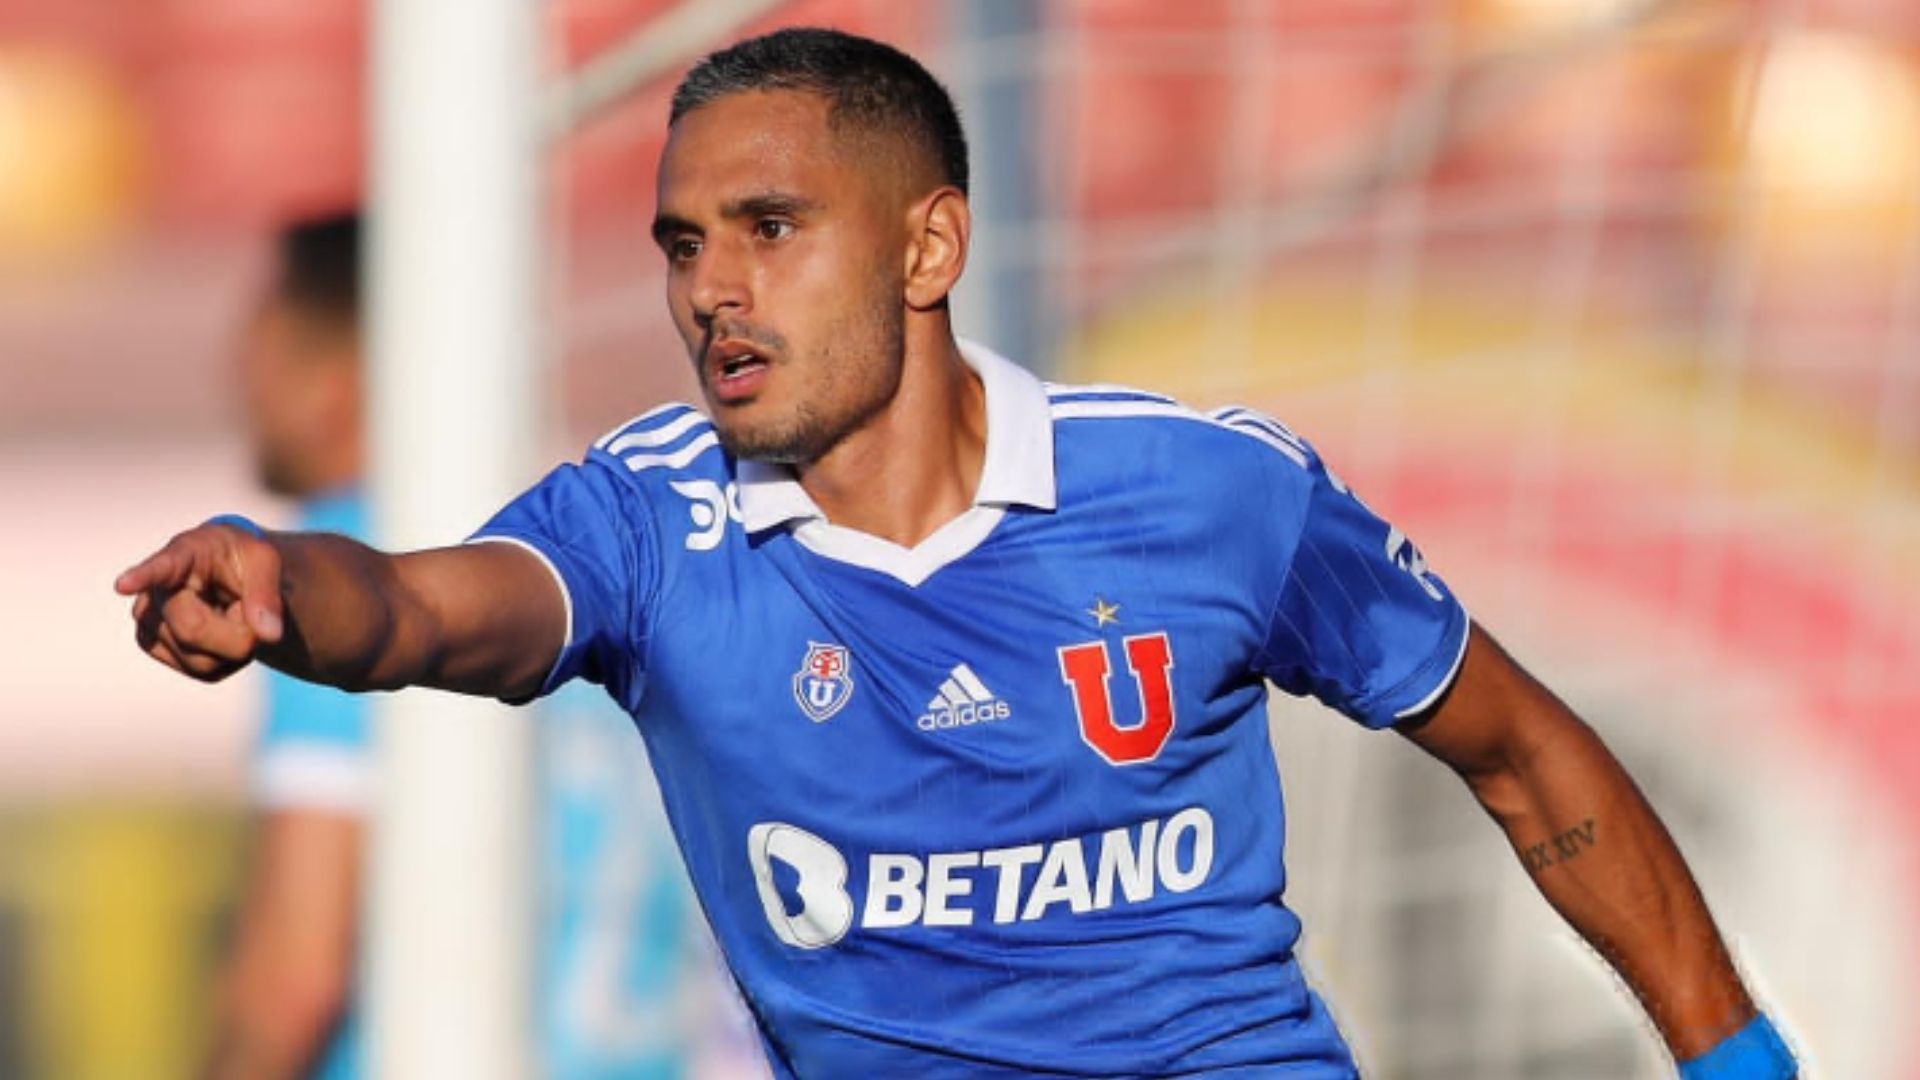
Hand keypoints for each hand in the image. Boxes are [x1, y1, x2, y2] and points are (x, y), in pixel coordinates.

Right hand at [115, 521, 285, 681]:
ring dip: (234, 647)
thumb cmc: (243, 561)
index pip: (161, 568)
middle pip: (192, 630)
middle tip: (251, 612)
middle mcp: (154, 590)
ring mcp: (149, 621)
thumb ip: (268, 594)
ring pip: (200, 660)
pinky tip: (224, 635)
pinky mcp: (155, 647)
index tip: (123, 585)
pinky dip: (228, 660)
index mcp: (183, 555)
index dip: (141, 577)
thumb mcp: (266, 562)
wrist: (229, 574)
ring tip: (232, 617)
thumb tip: (268, 635)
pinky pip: (205, 672)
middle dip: (237, 633)